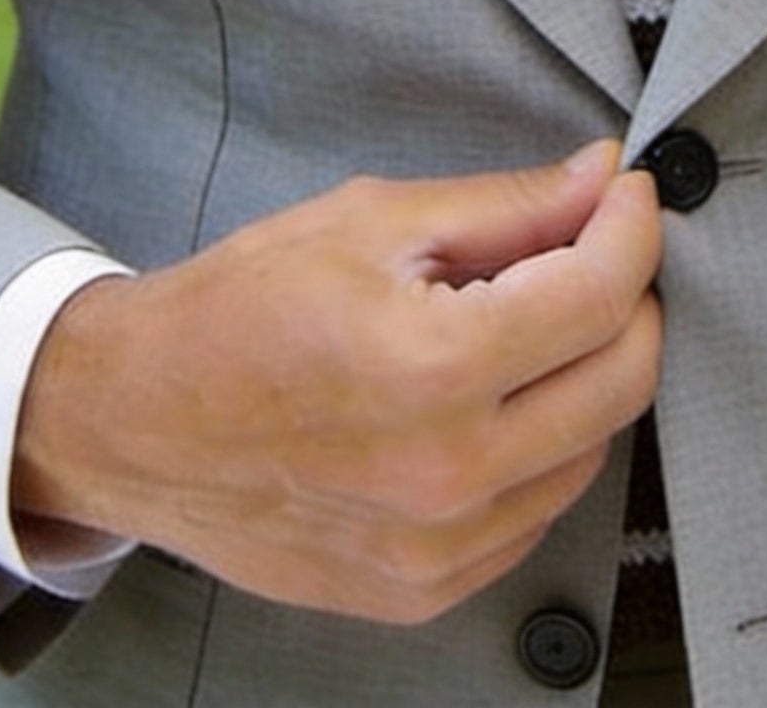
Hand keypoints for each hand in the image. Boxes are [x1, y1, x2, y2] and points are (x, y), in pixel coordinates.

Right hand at [11, 141, 661, 624]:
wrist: (134, 421)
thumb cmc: (236, 311)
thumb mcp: (371, 221)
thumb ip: (505, 206)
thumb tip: (600, 180)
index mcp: (432, 367)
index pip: (600, 294)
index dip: (632, 227)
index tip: (626, 195)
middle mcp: (447, 472)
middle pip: (624, 379)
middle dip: (628, 297)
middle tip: (592, 248)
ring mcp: (438, 546)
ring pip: (592, 449)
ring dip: (586, 374)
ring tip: (524, 323)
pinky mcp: (424, 587)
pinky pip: (536, 511)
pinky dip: (541, 446)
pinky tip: (490, 398)